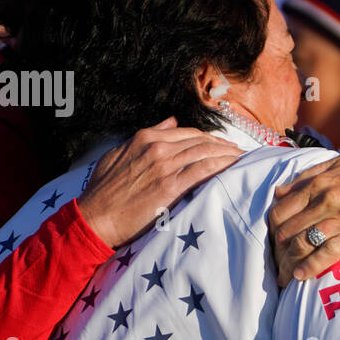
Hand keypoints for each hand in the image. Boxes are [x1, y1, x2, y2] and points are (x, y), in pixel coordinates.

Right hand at [78, 117, 242, 247]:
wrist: (96, 217)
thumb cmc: (104, 192)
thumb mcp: (118, 154)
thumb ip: (146, 137)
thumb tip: (170, 122)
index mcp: (145, 138)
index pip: (187, 133)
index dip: (209, 138)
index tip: (222, 145)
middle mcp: (157, 147)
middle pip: (201, 140)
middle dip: (223, 145)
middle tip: (239, 153)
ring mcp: (165, 165)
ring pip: (206, 152)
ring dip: (228, 154)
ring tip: (243, 160)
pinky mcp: (171, 185)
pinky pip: (205, 169)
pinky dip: (223, 166)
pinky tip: (235, 168)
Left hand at [268, 154, 339, 284]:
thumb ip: (311, 175)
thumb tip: (281, 190)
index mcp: (321, 182)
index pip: (282, 208)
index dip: (274, 227)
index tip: (275, 239)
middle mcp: (327, 199)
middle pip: (287, 228)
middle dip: (278, 249)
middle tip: (277, 262)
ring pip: (302, 243)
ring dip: (289, 263)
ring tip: (285, 276)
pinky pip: (325, 254)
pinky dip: (310, 268)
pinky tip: (301, 277)